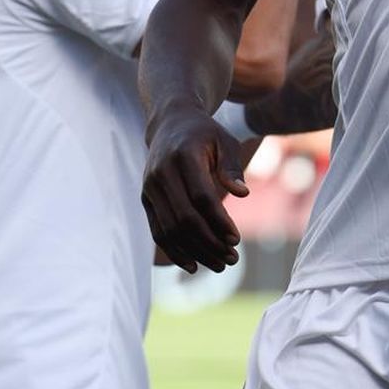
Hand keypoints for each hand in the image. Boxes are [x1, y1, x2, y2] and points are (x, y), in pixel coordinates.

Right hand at [141, 104, 248, 272]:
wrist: (170, 123)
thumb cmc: (205, 134)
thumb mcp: (225, 141)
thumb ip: (232, 166)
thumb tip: (242, 194)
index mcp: (183, 156)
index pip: (201, 197)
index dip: (218, 220)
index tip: (236, 239)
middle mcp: (161, 174)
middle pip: (184, 218)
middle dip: (209, 243)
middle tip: (232, 259)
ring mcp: (150, 188)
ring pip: (170, 229)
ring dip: (195, 252)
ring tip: (219, 265)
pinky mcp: (146, 200)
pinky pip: (157, 231)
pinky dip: (174, 251)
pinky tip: (193, 265)